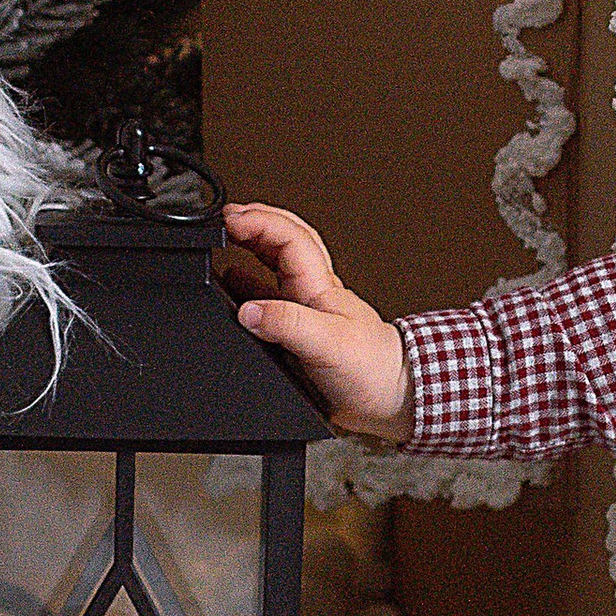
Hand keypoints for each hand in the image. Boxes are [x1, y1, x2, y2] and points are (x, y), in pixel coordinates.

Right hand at [221, 201, 413, 441]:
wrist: (389, 397)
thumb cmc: (370, 367)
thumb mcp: (328, 342)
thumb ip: (286, 324)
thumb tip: (247, 310)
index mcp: (320, 285)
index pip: (289, 237)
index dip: (259, 222)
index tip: (230, 220)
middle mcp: (312, 292)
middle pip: (284, 240)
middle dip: (256, 222)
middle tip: (226, 217)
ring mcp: (306, 309)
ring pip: (277, 265)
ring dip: (253, 247)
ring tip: (227, 240)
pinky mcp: (300, 331)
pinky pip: (269, 300)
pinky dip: (248, 288)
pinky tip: (234, 291)